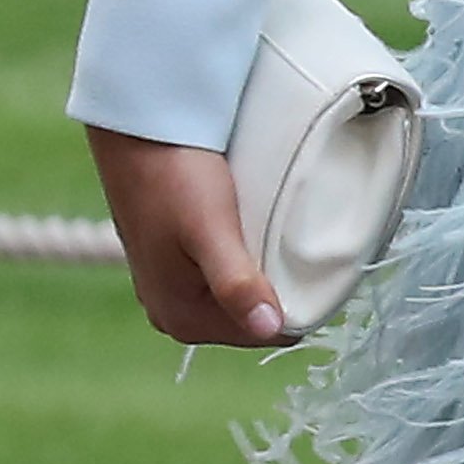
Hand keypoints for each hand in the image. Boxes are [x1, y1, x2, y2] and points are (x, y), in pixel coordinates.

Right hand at [87, 128, 287, 350]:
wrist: (137, 129)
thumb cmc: (173, 176)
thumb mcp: (211, 230)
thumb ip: (236, 284)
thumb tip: (268, 328)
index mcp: (182, 319)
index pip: (270, 334)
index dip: (303, 305)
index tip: (326, 270)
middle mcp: (175, 313)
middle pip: (258, 317)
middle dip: (286, 289)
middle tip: (307, 246)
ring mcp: (175, 288)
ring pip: (246, 293)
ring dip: (270, 271)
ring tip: (289, 236)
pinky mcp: (178, 262)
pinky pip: (231, 272)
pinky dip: (252, 256)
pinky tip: (263, 231)